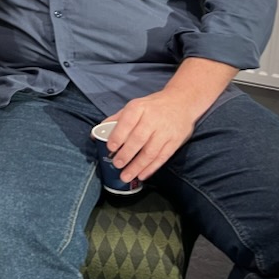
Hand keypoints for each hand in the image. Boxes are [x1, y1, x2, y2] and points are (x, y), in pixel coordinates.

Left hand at [104, 57, 238, 182]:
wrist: (182, 102)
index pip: (127, 122)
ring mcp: (165, 131)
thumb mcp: (134, 106)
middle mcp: (153, 119)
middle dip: (126, 154)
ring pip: (150, 152)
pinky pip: (162, 157)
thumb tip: (96, 134)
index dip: (118, 136)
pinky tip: (142, 175)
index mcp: (139, 108)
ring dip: (137, 166)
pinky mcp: (175, 141)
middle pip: (138, 139)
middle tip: (117, 164)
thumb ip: (116, 120)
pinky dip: (151, 168)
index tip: (110, 148)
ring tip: (126, 176)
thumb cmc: (152, 107)